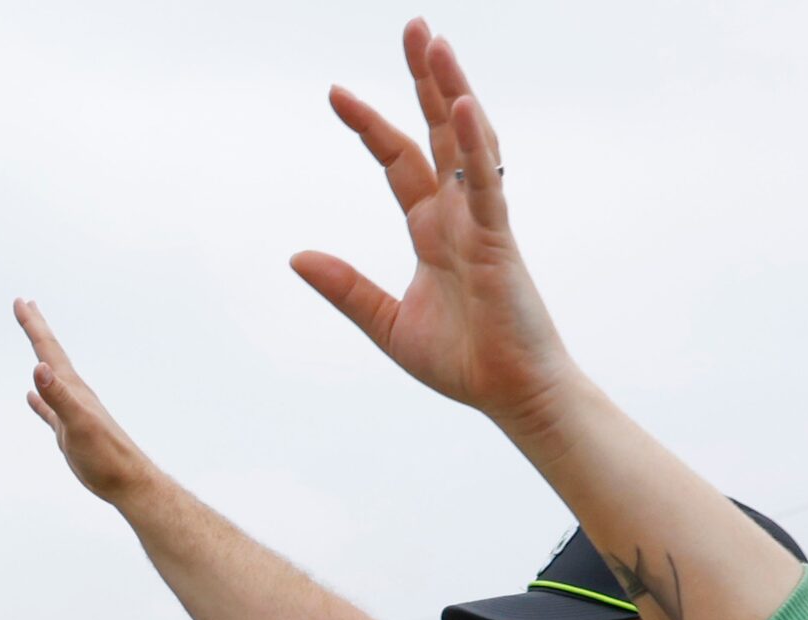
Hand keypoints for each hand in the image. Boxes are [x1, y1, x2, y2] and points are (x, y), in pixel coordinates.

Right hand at [17, 299, 158, 505]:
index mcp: (73, 388)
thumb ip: (59, 396)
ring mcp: (71, 411)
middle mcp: (73, 393)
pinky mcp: (69, 431)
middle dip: (38, 329)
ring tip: (33, 342)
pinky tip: (32, 397)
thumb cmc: (104, 455)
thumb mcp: (78, 424)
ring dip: (40, 357)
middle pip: (51, 355)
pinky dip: (39, 399)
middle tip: (26, 305)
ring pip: (50, 376)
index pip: (49, 350)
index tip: (20, 302)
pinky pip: (49, 408)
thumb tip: (39, 367)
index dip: (34, 325)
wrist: (126, 480)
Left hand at [288, 23, 572, 430]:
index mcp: (431, 230)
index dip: (369, 126)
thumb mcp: (387, 323)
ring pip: (468, 143)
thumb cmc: (463, 360)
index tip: (336, 92)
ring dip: (453, 92)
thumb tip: (297, 257)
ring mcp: (482, 223)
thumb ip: (346, 288)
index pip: (398, 161)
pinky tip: (462, 107)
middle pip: (438, 132)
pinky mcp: (500, 244)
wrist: (510, 395)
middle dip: (425, 80)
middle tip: (413, 28)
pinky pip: (487, 188)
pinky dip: (475, 147)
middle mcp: (459, 214)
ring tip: (436, 44)